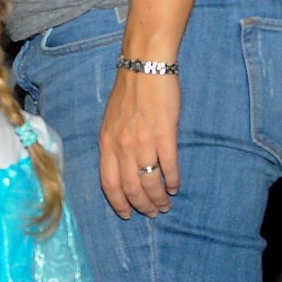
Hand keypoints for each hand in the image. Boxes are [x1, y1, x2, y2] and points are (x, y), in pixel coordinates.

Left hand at [99, 67, 181, 217]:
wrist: (144, 67)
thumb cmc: (129, 92)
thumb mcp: (111, 121)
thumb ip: (115, 144)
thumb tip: (122, 167)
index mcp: (106, 143)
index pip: (108, 183)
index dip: (118, 203)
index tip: (126, 214)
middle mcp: (121, 146)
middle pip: (130, 188)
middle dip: (141, 206)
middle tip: (152, 213)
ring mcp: (143, 141)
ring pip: (149, 182)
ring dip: (159, 198)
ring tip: (166, 204)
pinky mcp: (165, 134)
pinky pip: (169, 166)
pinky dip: (173, 181)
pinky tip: (176, 187)